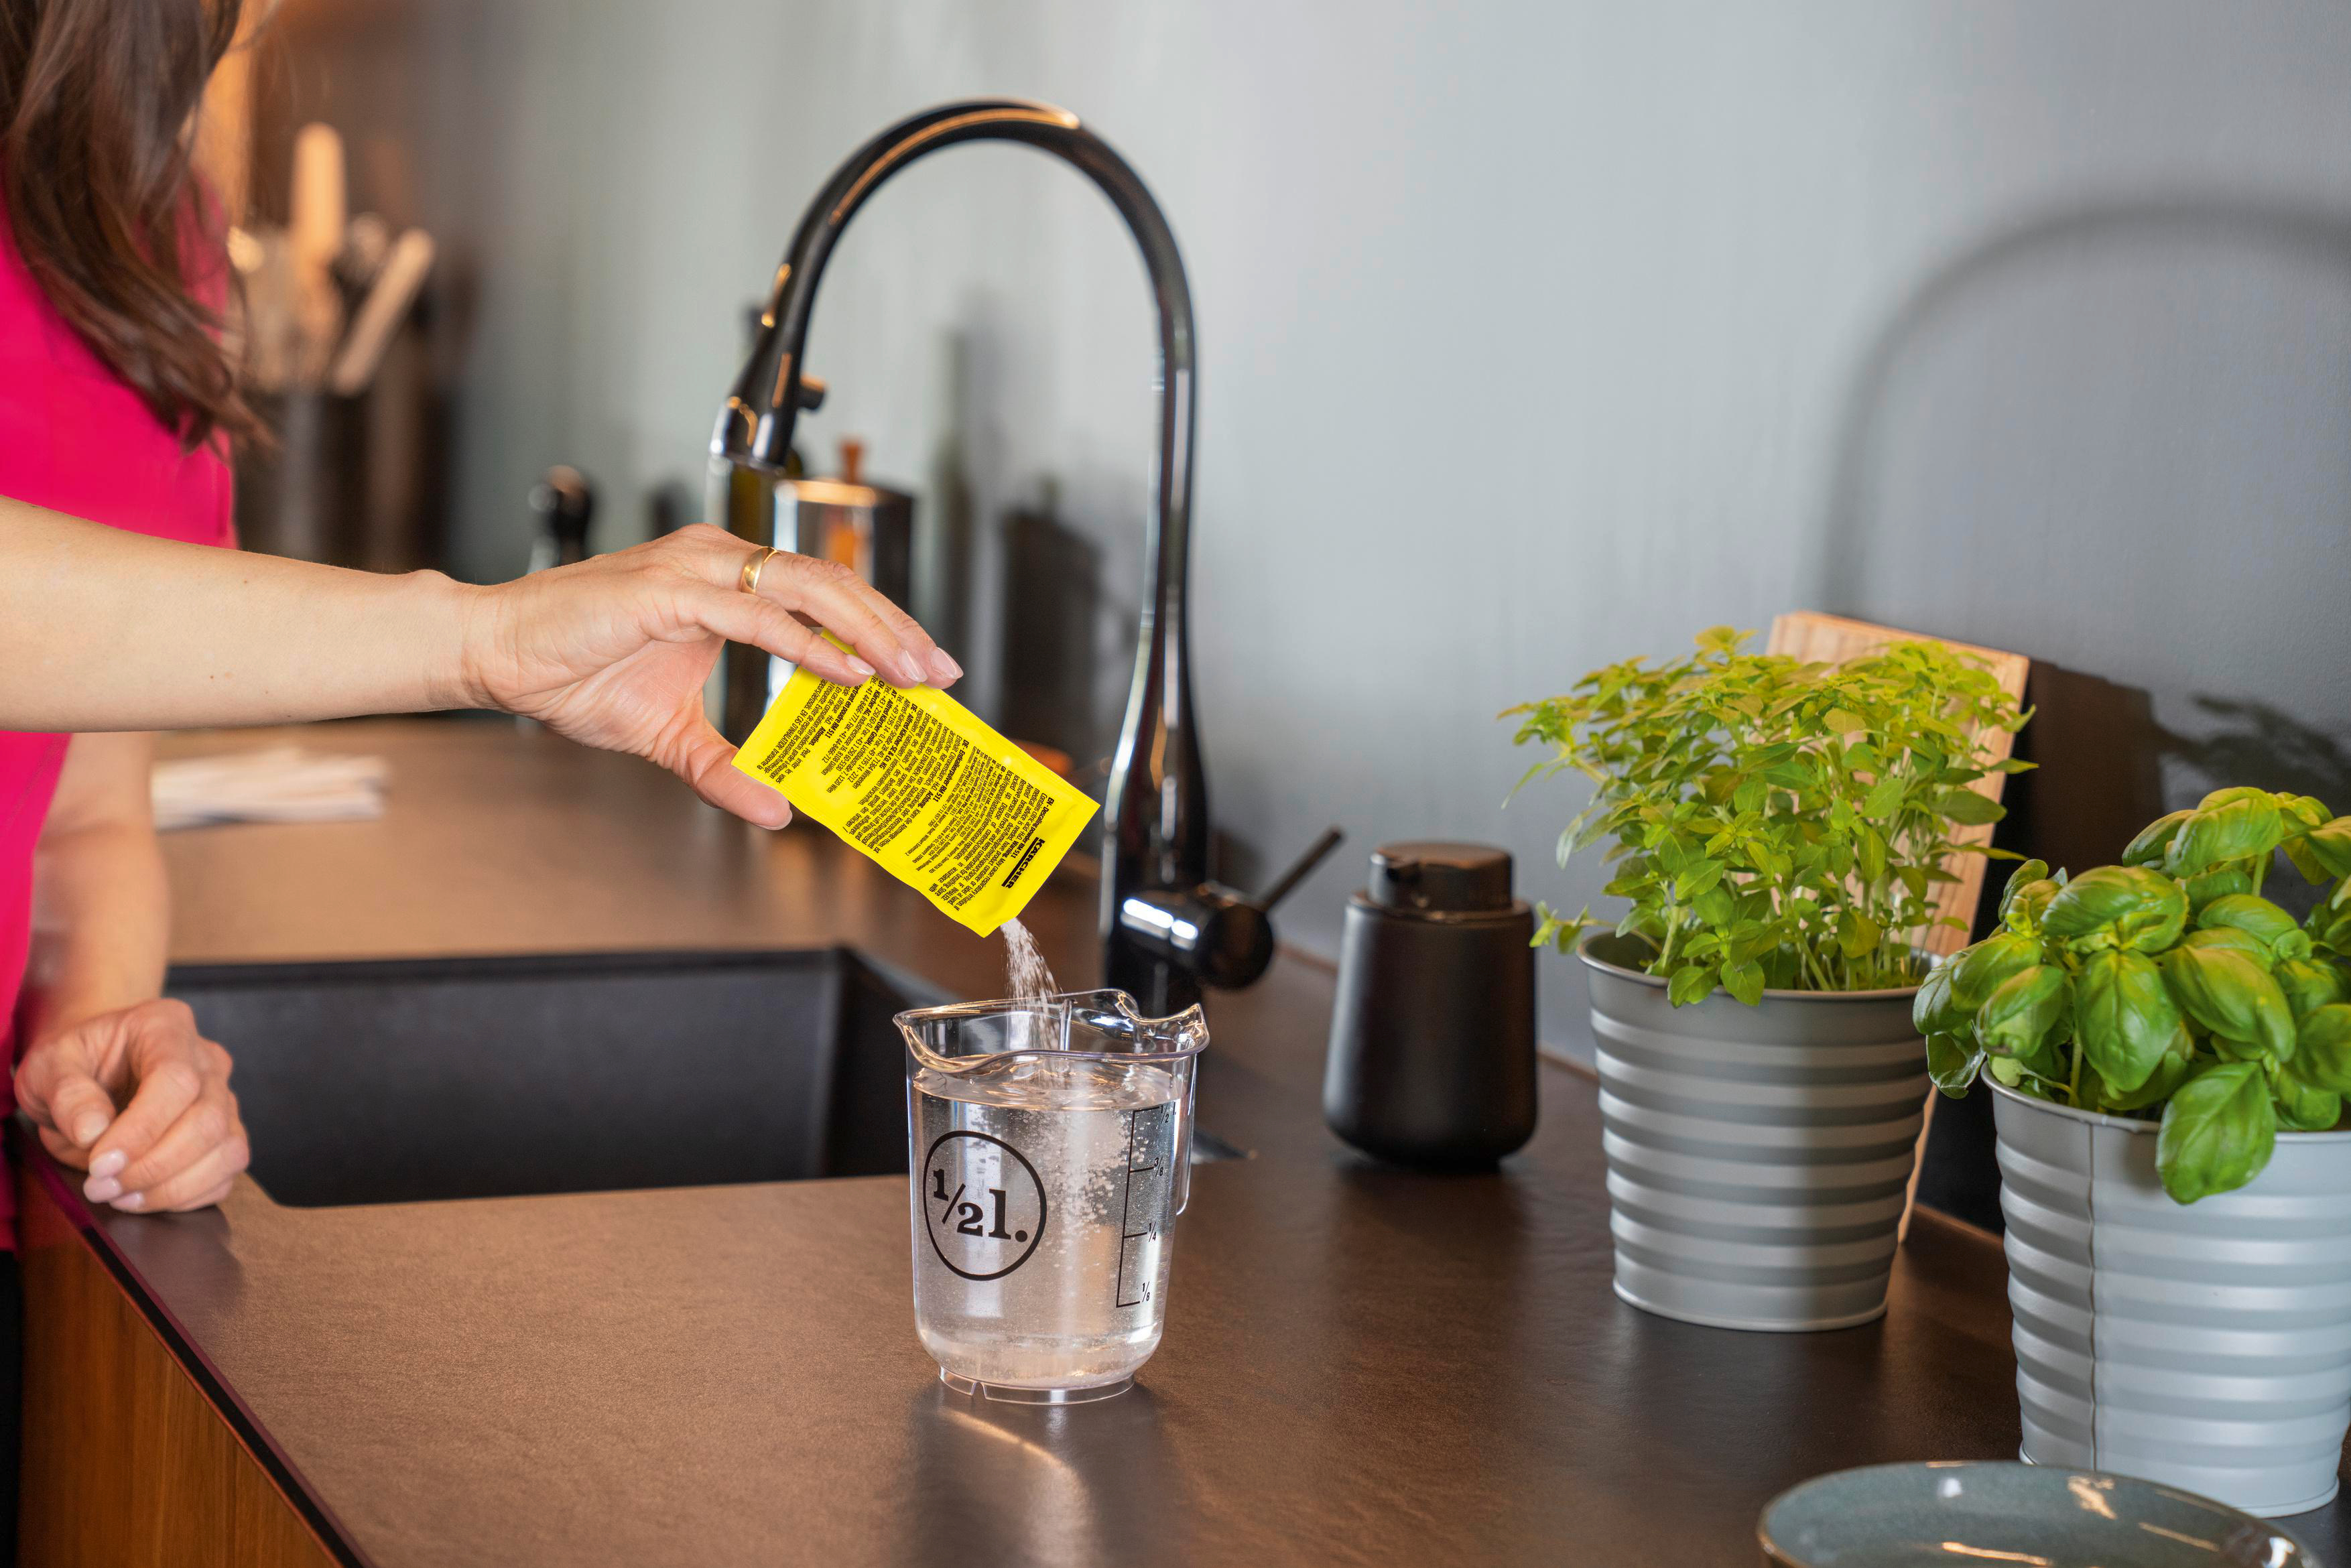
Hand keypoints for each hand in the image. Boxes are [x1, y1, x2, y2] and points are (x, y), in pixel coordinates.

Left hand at [14, 998, 247, 1212]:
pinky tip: (142, 1197)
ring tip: (118, 1196)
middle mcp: (208, 1060)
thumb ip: (68, 1094)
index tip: (99, 1164)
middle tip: (100, 1187)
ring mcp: (224, 1098)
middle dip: (154, 1166)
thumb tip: (94, 1134)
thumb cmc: (72, 1063)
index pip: (176, 1080)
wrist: (90, 1070)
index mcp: (166, 1027)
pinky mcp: (225, 1134)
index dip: (142, 1128)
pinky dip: (186, 1197)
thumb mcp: (49, 1067)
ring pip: (227, 1150)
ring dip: (172, 1187)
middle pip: (209, 1119)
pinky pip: (225, 1174)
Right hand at [462, 526, 962, 826]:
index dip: (883, 627)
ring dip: (868, 631)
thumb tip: (780, 813)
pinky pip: (756, 615)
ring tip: (912, 671)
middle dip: (896, 628)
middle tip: (944, 672)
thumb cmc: (574, 674)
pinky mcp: (669, 592)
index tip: (928, 669)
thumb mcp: (670, 737)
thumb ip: (726, 769)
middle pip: (833, 584)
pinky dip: (809, 643)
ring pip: (807, 588)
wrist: (499, 655)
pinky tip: (849, 671)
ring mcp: (696, 572)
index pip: (825, 595)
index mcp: (728, 582)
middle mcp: (720, 563)